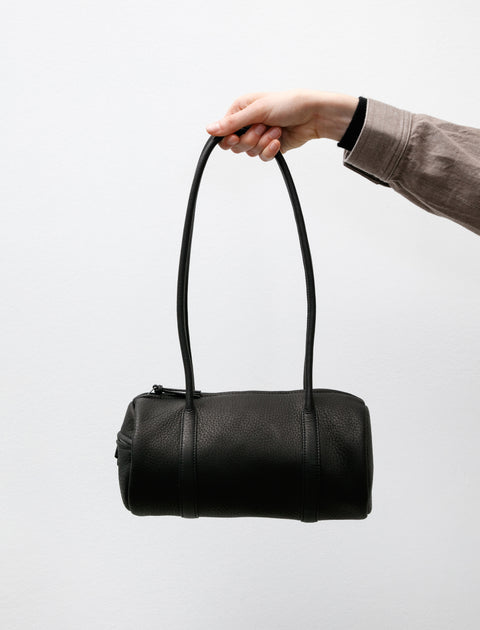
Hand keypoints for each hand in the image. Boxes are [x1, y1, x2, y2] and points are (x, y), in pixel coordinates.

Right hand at [205, 90, 358, 160]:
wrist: (313, 115)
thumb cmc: (289, 104)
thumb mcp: (257, 110)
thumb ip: (233, 122)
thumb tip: (209, 129)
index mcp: (241, 110)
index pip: (223, 131)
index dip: (227, 137)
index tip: (235, 137)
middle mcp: (248, 123)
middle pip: (235, 145)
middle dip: (250, 139)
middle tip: (262, 128)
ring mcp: (259, 136)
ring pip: (249, 152)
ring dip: (263, 142)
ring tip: (276, 130)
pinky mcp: (270, 147)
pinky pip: (262, 156)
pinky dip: (270, 150)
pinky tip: (279, 140)